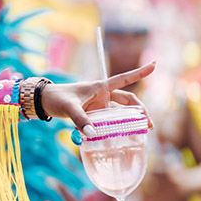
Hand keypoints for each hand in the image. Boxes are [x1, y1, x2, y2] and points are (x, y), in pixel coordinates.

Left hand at [39, 62, 155, 135]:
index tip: (155, 64)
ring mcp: (99, 105)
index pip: (124, 79)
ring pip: (120, 112)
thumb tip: (93, 134)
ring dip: (131, 120)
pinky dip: (116, 127)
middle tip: (149, 125)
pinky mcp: (94, 114)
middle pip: (128, 101)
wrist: (44, 101)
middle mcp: (102, 95)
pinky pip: (109, 121)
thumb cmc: (57, 98)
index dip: (139, 72)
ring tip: (141, 131)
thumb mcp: (69, 107)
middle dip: (140, 110)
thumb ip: (80, 120)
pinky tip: (122, 136)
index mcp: (100, 87)